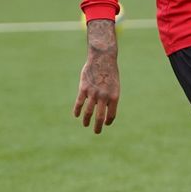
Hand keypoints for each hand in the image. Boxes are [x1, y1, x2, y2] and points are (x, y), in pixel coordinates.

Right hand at [73, 19, 119, 133]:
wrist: (103, 59)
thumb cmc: (110, 73)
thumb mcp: (114, 86)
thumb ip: (110, 98)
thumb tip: (105, 110)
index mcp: (114, 97)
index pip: (111, 115)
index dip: (108, 121)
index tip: (105, 124)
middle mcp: (104, 97)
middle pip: (100, 117)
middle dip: (98, 127)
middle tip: (97, 132)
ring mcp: (93, 93)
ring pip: (88, 112)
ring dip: (86, 120)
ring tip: (86, 125)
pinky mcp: (83, 89)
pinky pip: (79, 103)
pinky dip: (77, 111)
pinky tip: (76, 115)